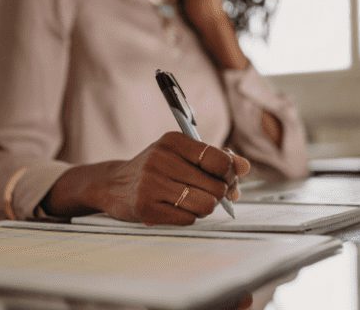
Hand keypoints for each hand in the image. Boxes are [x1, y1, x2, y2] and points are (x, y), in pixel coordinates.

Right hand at [98, 132, 249, 225]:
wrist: (114, 185)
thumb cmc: (156, 169)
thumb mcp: (182, 154)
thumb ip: (215, 158)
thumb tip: (245, 167)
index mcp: (172, 141)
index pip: (218, 160)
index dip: (230, 174)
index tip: (226, 178)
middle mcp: (160, 159)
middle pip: (216, 187)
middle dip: (218, 194)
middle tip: (207, 193)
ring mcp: (151, 184)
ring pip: (204, 205)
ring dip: (204, 207)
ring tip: (191, 201)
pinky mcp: (145, 208)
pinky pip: (187, 219)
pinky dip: (187, 217)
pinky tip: (174, 209)